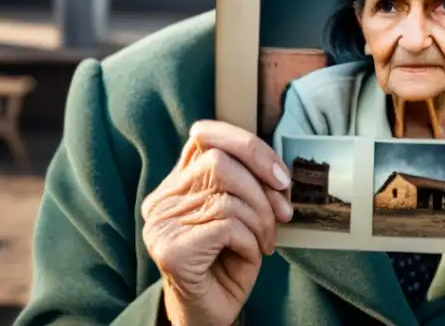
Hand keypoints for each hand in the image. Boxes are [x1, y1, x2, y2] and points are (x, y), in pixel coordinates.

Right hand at [141, 120, 293, 325]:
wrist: (210, 313)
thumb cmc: (230, 259)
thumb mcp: (241, 210)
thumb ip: (244, 180)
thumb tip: (276, 166)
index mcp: (176, 183)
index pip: (205, 135)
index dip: (247, 145)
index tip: (279, 175)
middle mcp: (162, 199)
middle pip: (219, 160)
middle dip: (262, 185)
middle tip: (282, 213)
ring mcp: (162, 224)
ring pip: (227, 194)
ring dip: (261, 219)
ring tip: (265, 239)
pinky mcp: (171, 249)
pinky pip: (228, 226)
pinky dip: (250, 240)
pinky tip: (250, 254)